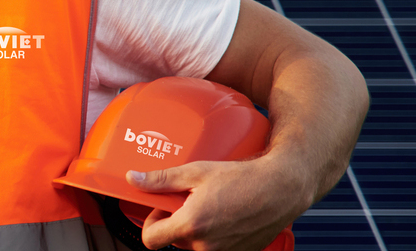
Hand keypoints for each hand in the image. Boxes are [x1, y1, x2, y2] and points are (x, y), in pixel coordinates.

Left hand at [128, 156, 313, 250]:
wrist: (282, 188)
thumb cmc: (243, 178)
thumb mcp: (196, 172)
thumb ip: (161, 179)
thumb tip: (133, 179)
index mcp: (192, 225)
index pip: (151, 240)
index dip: (151, 223)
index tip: (161, 210)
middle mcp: (206, 245)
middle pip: (174, 240)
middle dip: (176, 222)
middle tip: (189, 200)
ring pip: (195, 245)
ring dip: (197, 228)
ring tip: (210, 205)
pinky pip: (217, 247)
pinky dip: (216, 234)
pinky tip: (226, 214)